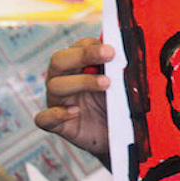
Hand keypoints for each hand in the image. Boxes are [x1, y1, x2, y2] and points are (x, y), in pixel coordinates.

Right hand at [34, 37, 113, 167]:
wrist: (118, 136)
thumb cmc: (119, 104)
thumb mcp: (123, 84)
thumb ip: (123, 68)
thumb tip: (135, 52)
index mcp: (79, 66)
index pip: (78, 47)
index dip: (93, 45)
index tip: (113, 49)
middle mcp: (64, 79)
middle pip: (59, 60)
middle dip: (84, 54)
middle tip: (109, 54)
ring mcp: (58, 101)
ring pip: (55, 85)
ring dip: (81, 82)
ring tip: (106, 84)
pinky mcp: (56, 125)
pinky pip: (44, 118)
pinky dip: (57, 114)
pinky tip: (75, 112)